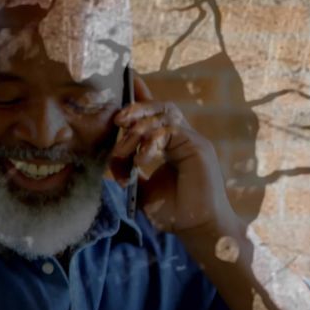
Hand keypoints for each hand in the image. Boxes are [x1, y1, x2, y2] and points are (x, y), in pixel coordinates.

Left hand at [108, 74, 236, 236]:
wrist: (197, 229)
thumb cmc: (174, 212)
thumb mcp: (144, 188)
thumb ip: (131, 171)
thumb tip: (111, 162)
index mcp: (172, 144)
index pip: (156, 114)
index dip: (142, 96)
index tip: (127, 80)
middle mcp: (184, 137)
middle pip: (160, 107)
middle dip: (136, 109)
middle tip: (117, 120)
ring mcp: (192, 140)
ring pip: (164, 116)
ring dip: (138, 130)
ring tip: (124, 151)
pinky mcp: (198, 147)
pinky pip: (170, 132)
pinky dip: (151, 143)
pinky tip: (142, 161)